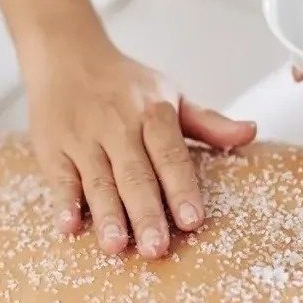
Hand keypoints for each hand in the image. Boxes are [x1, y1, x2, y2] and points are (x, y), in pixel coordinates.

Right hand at [26, 38, 255, 257]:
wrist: (66, 54)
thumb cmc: (126, 85)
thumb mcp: (171, 95)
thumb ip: (208, 123)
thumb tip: (251, 132)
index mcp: (152, 113)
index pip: (170, 154)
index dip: (181, 188)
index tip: (192, 220)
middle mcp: (117, 125)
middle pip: (134, 174)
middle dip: (146, 213)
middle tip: (156, 249)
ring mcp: (82, 137)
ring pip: (98, 180)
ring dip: (107, 215)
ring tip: (117, 247)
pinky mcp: (52, 147)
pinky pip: (59, 177)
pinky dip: (63, 201)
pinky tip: (69, 227)